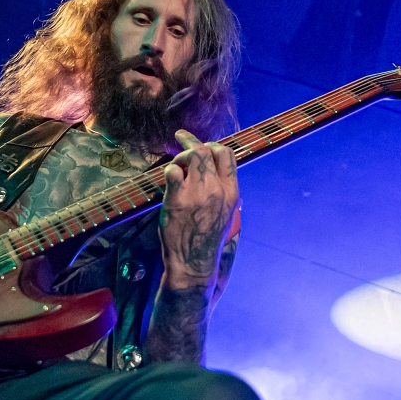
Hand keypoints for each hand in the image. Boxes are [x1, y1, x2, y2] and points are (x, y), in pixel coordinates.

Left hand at [159, 130, 239, 290]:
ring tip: (175, 165)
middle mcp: (217, 189)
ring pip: (190, 156)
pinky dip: (169, 170)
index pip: (227, 155)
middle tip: (181, 138)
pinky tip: (168, 178)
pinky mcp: (177, 198)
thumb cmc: (208, 240)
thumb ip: (227, 196)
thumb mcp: (228, 216)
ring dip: (180, 156)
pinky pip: (172, 171)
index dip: (213, 145)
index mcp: (232, 193)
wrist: (194, 262)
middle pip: (207, 150)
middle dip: (192, 142)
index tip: (203, 144)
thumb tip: (224, 182)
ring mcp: (197, 193)